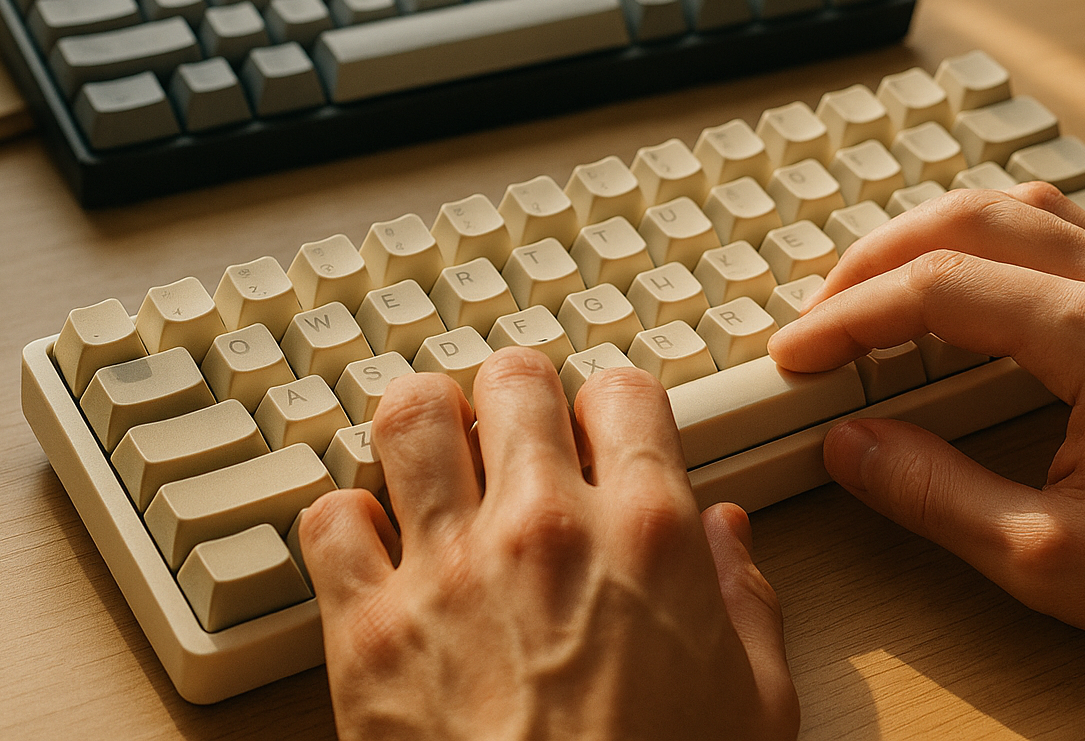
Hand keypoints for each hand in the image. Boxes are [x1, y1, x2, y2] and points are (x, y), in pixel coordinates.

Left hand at [298, 354, 798, 740]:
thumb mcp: (755, 705)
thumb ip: (746, 600)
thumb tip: (726, 538)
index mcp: (649, 535)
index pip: (622, 390)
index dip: (613, 403)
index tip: (605, 430)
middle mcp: (546, 530)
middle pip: (513, 379)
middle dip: (517, 394)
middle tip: (516, 426)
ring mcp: (447, 572)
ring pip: (410, 417)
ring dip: (425, 423)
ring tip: (436, 448)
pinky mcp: (366, 633)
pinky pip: (329, 520)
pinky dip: (346, 518)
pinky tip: (375, 539)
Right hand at [767, 184, 1084, 734]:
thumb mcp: (1054, 560)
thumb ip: (937, 496)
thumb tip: (854, 448)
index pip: (937, 290)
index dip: (848, 317)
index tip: (798, 353)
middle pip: (970, 219)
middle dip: (876, 258)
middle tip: (821, 309)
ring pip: (1023, 207)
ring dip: (936, 233)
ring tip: (882, 283)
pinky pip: (1072, 228)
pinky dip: (1002, 236)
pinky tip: (983, 275)